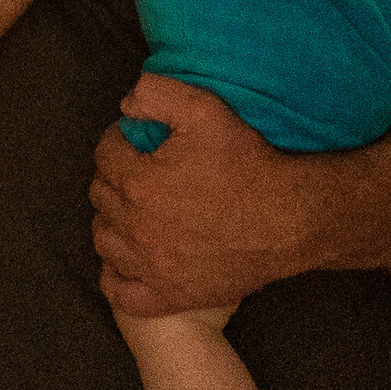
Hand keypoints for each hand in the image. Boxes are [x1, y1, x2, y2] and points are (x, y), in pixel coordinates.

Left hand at [91, 76, 313, 319]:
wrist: (289, 220)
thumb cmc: (247, 164)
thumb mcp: (204, 109)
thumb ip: (156, 94)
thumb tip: (126, 105)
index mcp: (139, 182)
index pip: (105, 154)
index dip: (119, 140)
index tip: (136, 141)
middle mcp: (138, 227)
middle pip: (101, 196)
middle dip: (114, 177)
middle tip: (138, 171)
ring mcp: (152, 266)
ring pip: (105, 241)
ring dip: (112, 221)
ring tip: (133, 209)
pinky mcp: (171, 295)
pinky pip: (122, 293)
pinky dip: (117, 276)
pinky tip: (129, 260)